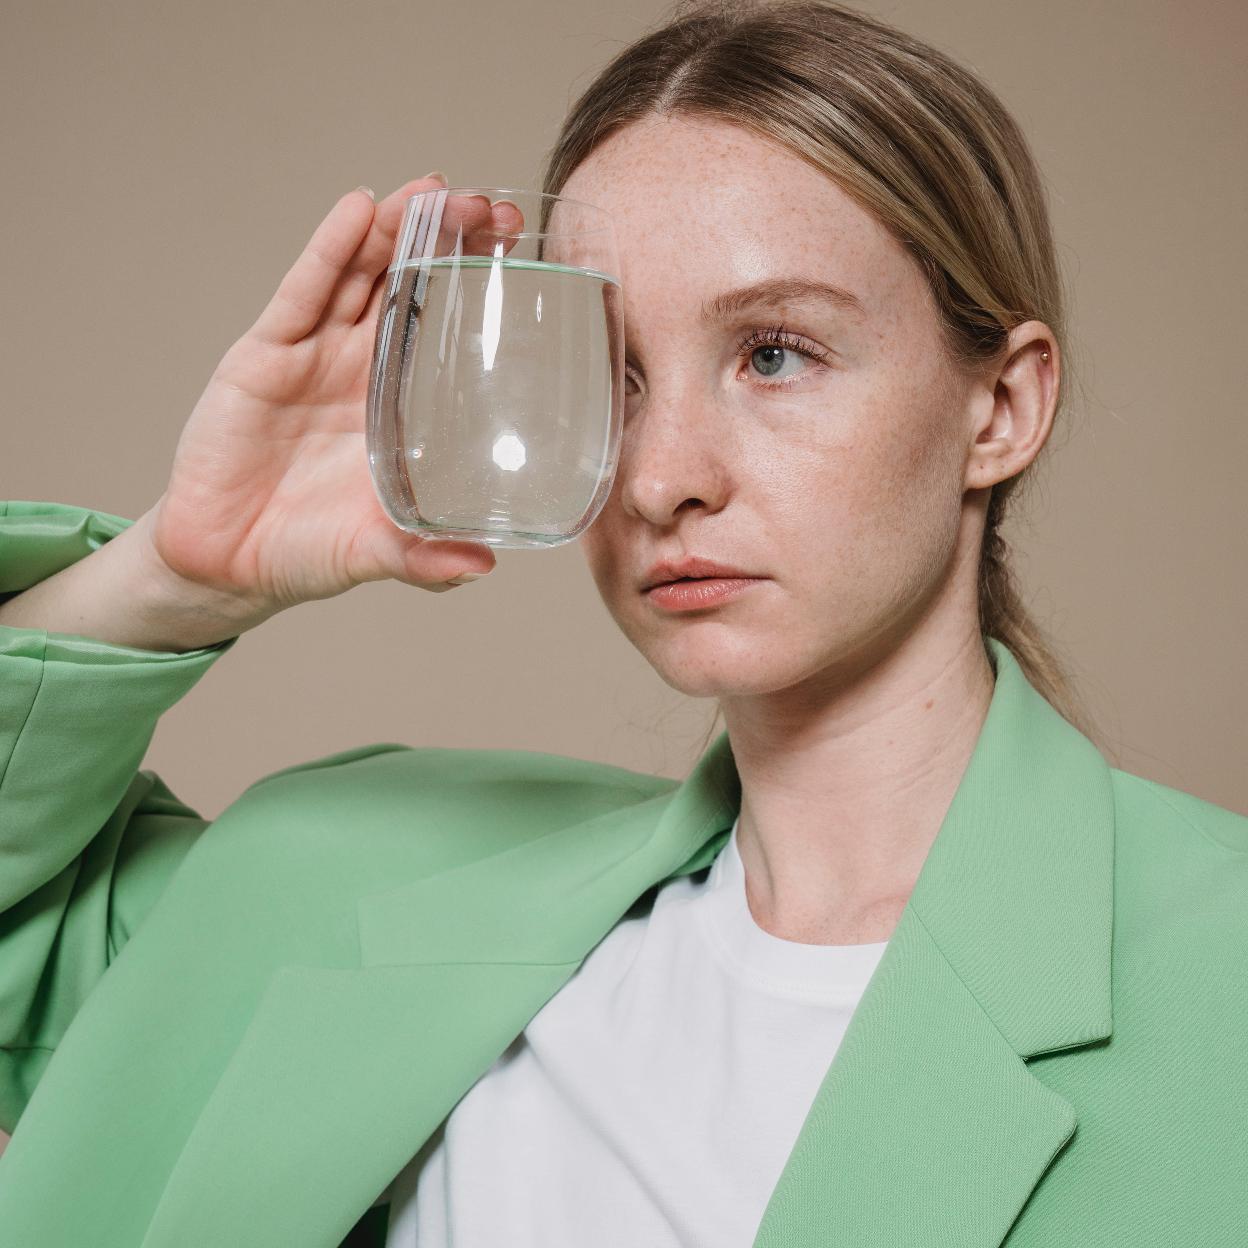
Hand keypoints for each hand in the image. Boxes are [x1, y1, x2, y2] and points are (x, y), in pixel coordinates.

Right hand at [141, 176, 517, 616]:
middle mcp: (360, 370)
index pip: (446, 328)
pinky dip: (329, 251)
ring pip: (359, 276)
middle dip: (446, 242)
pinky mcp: (263, 356)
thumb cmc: (307, 551)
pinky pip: (301, 294)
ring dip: (394, 229)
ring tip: (432, 190)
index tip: (518, 252)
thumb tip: (485, 567)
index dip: (477, 288)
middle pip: (408, 286)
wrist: (225, 562)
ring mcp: (313, 356)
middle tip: (488, 207)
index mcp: (398, 406)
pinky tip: (356, 210)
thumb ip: (425, 561)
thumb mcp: (376, 553)